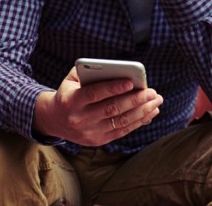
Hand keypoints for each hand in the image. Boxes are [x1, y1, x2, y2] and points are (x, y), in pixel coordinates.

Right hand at [35, 67, 161, 146]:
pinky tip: (149, 113)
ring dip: (142, 112)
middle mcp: (79, 118)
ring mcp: (89, 132)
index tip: (131, 81)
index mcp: (71, 101)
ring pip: (120, 121)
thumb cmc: (69, 93)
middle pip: (112, 109)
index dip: (113, 88)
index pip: (94, 94)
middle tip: (152, 92)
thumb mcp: (71, 80)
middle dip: (135, 100)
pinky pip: (122, 131)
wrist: (54, 119)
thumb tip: (118, 71)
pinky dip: (138, 122)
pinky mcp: (97, 141)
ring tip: (156, 102)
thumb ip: (89, 72)